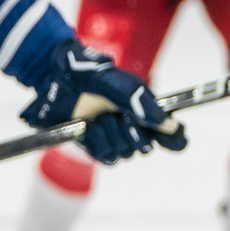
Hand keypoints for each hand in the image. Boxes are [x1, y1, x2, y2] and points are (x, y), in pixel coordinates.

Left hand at [21, 35, 185, 163]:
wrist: (54, 77)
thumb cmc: (87, 73)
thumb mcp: (114, 81)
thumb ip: (138, 100)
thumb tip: (163, 121)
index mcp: (143, 109)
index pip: (169, 134)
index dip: (175, 138)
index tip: (175, 134)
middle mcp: (131, 126)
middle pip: (145, 147)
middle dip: (135, 134)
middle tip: (122, 118)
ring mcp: (112, 138)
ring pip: (125, 153)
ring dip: (113, 135)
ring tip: (100, 117)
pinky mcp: (94, 147)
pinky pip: (106, 157)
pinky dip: (99, 142)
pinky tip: (90, 127)